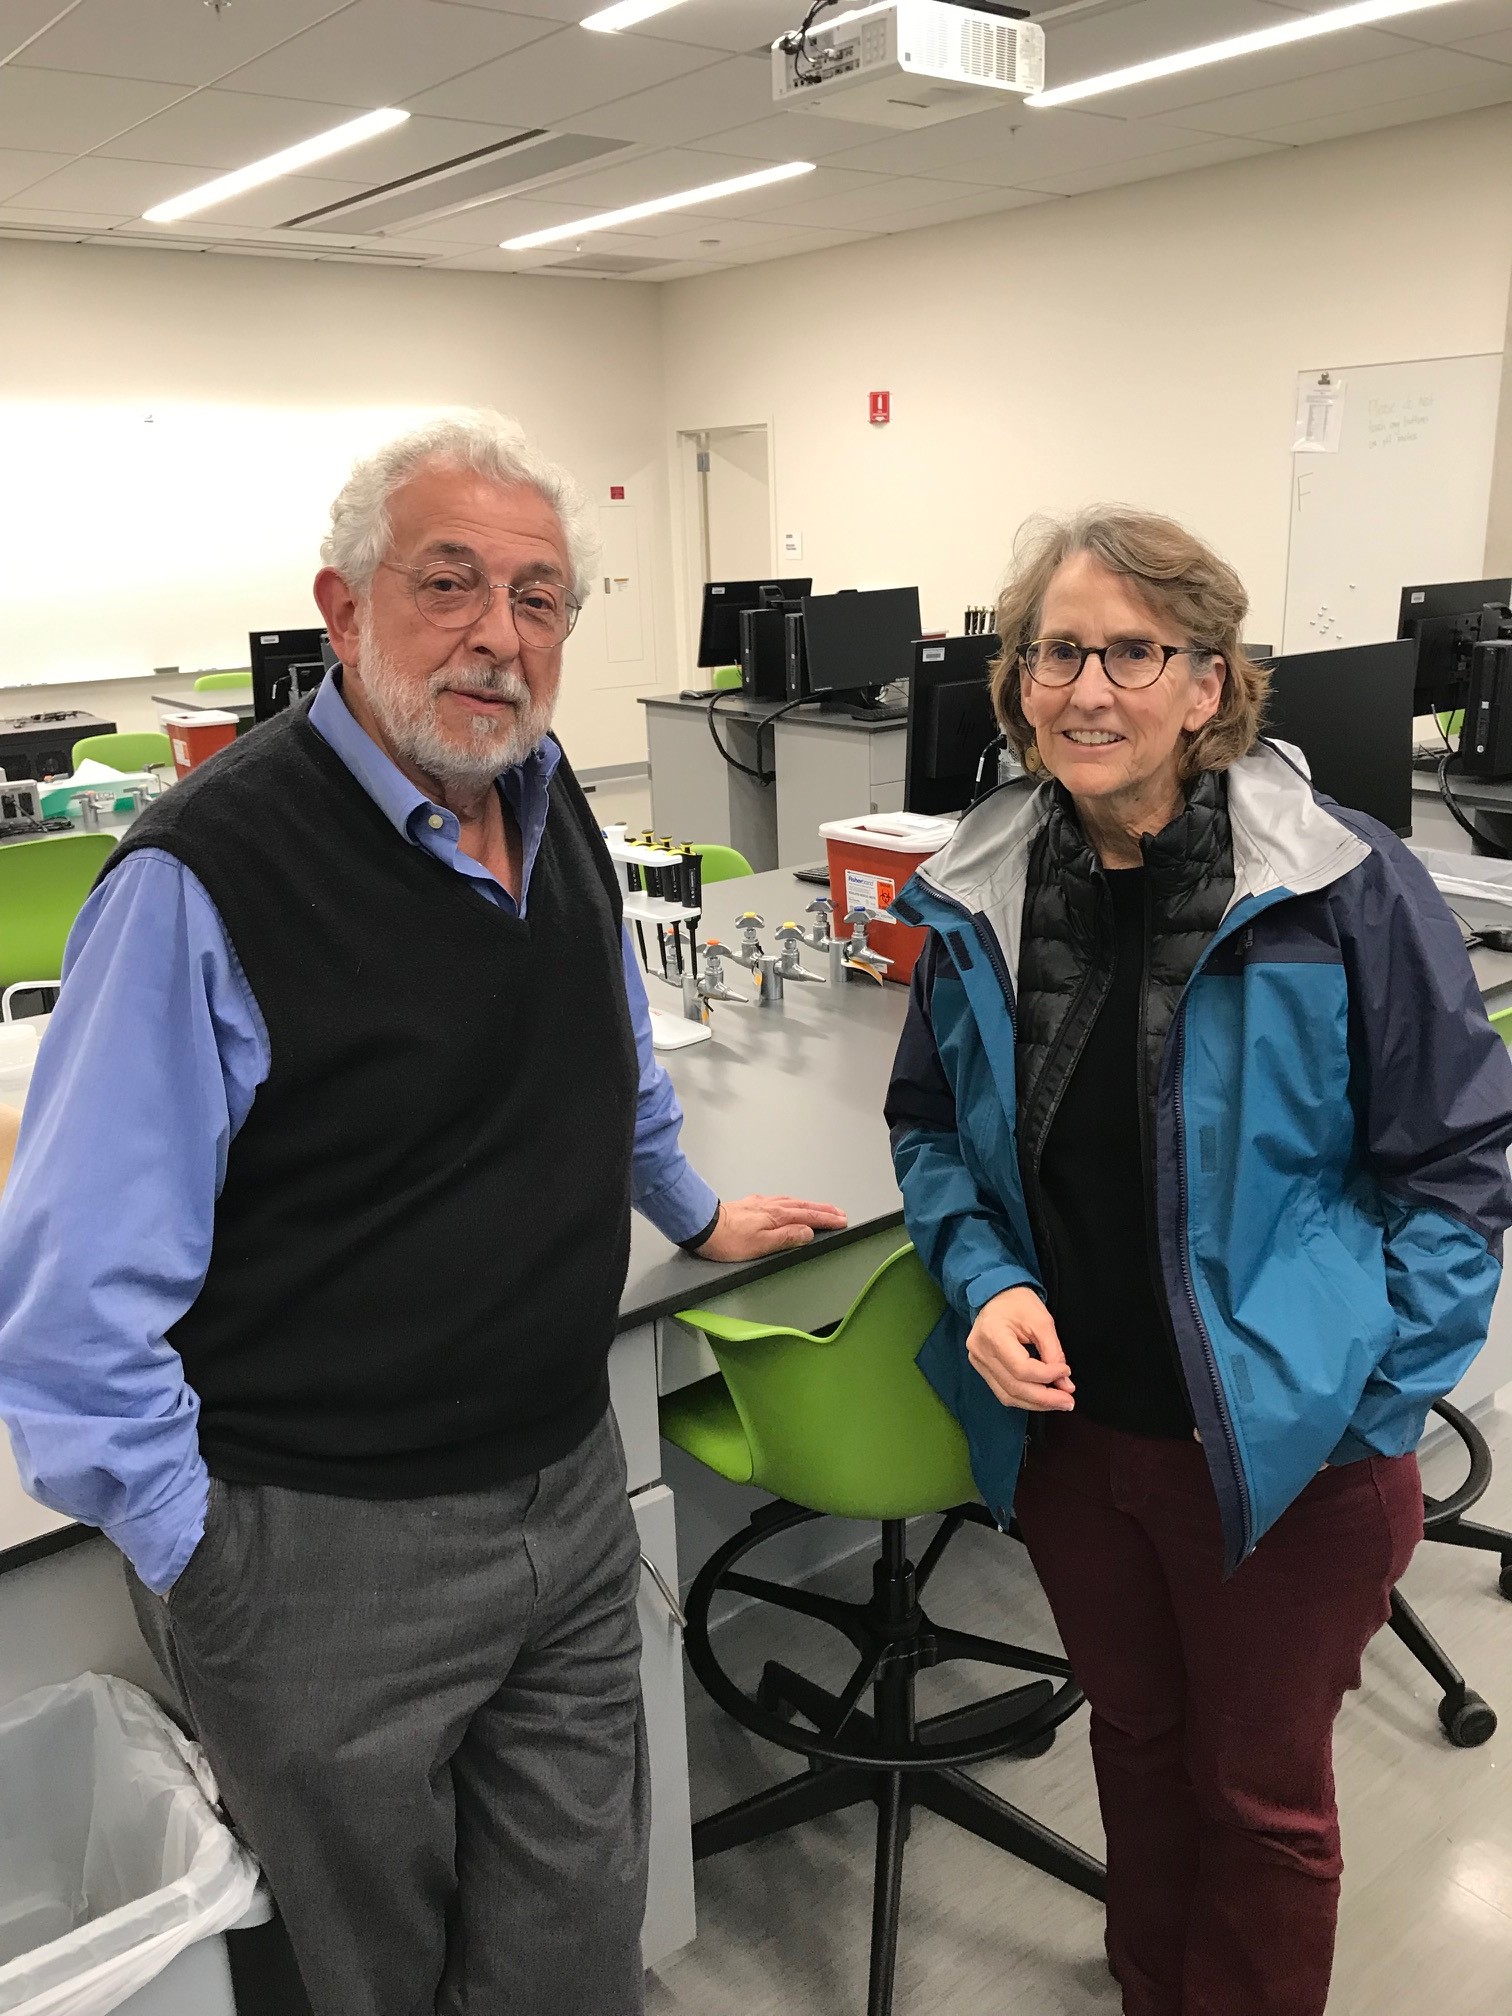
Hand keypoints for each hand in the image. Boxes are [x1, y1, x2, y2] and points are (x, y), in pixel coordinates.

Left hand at [692, 1195, 848, 1261]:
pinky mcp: (750, 1204)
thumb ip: (786, 1237)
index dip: (826, 1219)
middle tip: (839, 1213)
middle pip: (803, 1206)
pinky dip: (792, 1202)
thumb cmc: (727, 1240)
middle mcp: (771, 1206)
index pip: (808, 1217)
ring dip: (809, 1205)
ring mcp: (760, 1203)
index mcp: (777, 1216)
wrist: (701, 1225)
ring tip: (821, 1208)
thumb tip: (808, 1232)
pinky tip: (789, 1204)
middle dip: (823, 1209)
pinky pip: (779, 1200)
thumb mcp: (760, 1245)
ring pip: (792, 1201)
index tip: (842, 1220)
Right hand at [966, 1287, 1074, 1411]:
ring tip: (1058, 1402)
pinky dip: (1024, 1398)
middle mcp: (980, 1352)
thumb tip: (1065, 1384)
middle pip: (1014, 1387)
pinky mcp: (982, 1368)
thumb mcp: (1042, 1321)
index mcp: (993, 1334)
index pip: (1021, 1369)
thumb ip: (1053, 1353)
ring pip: (1008, 1395)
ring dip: (1036, 1403)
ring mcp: (978, 1362)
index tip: (1066, 1372)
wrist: (995, 1294)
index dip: (1047, 1375)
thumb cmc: (1017, 1302)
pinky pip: (1003, 1391)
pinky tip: (1041, 1398)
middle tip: (1068, 1401)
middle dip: (1045, 1398)